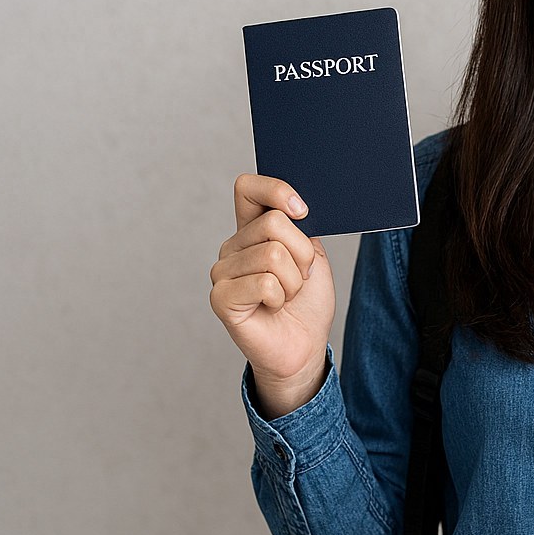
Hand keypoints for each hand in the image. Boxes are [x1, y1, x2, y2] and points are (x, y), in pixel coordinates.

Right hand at [209, 174, 334, 417]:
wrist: (304, 346)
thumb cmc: (306, 302)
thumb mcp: (312, 254)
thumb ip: (300, 227)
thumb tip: (294, 206)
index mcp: (251, 230)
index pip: (248, 188)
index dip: (276, 190)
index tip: (302, 211)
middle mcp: (232, 247)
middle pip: (274, 224)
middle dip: (303, 253)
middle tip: (300, 277)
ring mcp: (222, 272)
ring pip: (274, 254)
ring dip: (294, 281)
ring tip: (285, 296)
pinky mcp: (221, 298)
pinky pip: (265, 282)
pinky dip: (281, 298)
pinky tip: (273, 308)